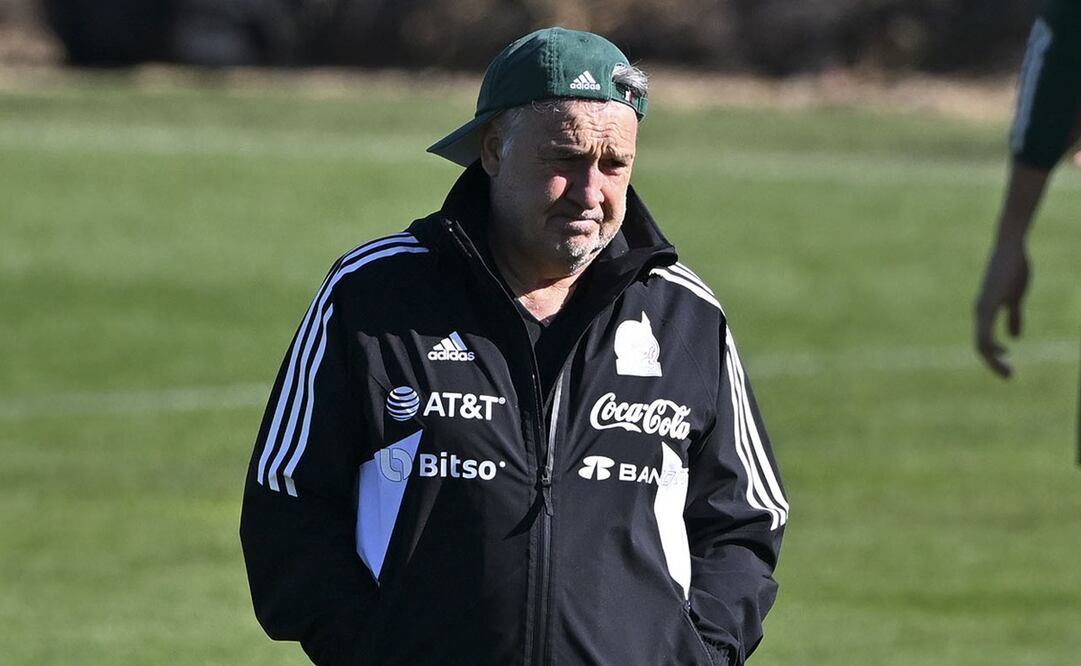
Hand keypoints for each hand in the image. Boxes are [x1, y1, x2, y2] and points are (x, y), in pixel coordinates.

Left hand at [974, 239, 1029, 377]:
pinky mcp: (987, 304)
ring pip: (981, 344)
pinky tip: (1004, 353)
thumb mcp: (1015, 298)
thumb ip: (1013, 316)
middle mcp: (979, 312)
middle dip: (994, 364)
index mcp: (985, 312)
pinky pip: (985, 331)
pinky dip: (992, 347)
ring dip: (993, 361)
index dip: (994, 356)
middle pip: (981, 347)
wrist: (1010, 248)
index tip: (1008, 364)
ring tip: (1009, 371)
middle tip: (1010, 376)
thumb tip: (1015, 337)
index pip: (984, 342)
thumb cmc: (1012, 269)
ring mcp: (982, 309)